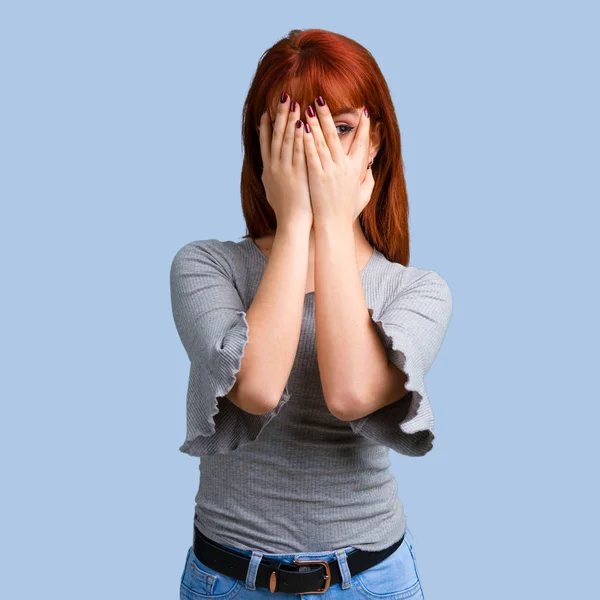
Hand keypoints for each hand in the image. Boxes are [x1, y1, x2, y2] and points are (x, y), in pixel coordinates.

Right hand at [258, 93, 312, 229]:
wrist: (292, 224)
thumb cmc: (286, 212)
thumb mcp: (273, 194)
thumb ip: (272, 180)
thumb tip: (268, 175)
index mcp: (268, 171)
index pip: (266, 144)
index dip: (267, 127)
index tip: (268, 112)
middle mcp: (274, 167)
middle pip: (276, 136)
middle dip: (280, 116)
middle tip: (284, 98)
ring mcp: (285, 169)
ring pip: (286, 140)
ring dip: (290, 120)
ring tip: (294, 103)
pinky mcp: (298, 173)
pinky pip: (298, 150)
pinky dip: (299, 136)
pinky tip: (302, 123)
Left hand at [302, 98, 374, 225]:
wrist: (334, 226)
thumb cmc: (347, 212)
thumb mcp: (364, 196)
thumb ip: (368, 180)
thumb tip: (370, 169)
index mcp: (357, 170)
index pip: (362, 143)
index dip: (364, 126)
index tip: (364, 111)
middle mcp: (344, 167)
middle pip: (336, 136)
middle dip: (329, 115)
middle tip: (321, 98)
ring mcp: (330, 171)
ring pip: (321, 142)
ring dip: (314, 122)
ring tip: (307, 107)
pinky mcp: (316, 177)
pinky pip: (311, 154)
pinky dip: (307, 140)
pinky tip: (301, 127)